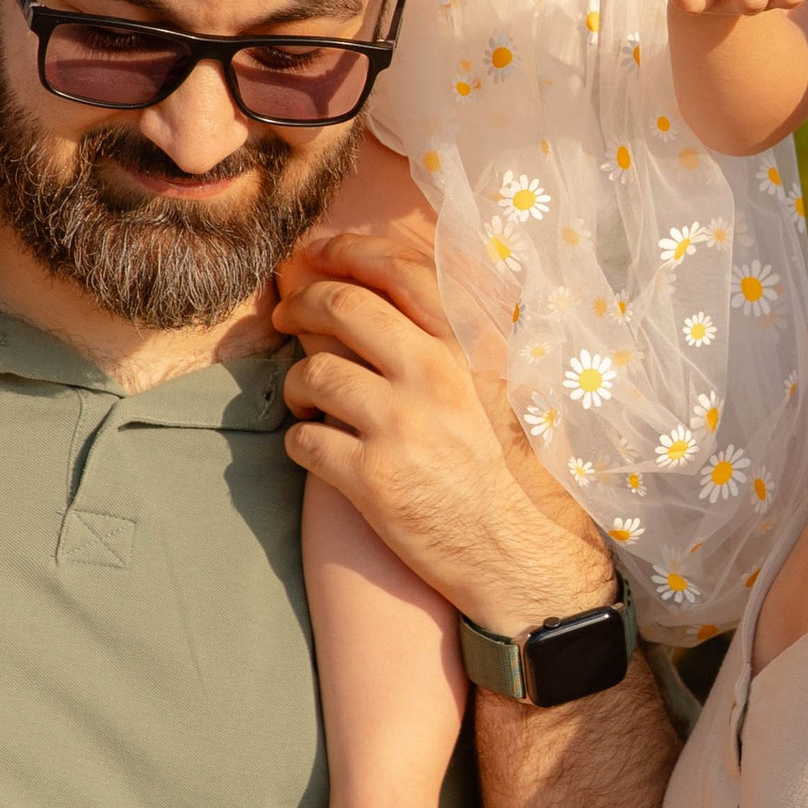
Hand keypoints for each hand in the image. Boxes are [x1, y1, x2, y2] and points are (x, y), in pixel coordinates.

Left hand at [275, 230, 616, 633]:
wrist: (520, 555)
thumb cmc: (512, 472)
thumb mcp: (503, 388)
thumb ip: (459, 339)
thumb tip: (397, 293)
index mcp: (470, 347)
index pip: (397, 271)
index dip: (345, 252)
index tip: (315, 255)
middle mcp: (435, 375)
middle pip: (341, 307)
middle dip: (301, 305)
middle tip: (287, 316)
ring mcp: (401, 426)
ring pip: (312, 372)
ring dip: (297, 383)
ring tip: (309, 399)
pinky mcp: (372, 479)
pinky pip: (304, 441)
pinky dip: (301, 442)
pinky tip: (319, 449)